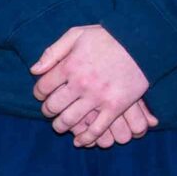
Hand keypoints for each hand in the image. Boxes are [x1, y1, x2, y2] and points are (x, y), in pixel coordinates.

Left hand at [31, 25, 150, 145]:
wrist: (142, 43)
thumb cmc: (108, 37)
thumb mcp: (77, 34)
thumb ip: (53, 52)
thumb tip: (34, 70)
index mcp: (69, 66)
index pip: (43, 87)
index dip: (39, 93)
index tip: (41, 95)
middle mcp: (80, 83)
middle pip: (53, 105)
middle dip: (47, 111)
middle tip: (49, 112)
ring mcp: (97, 97)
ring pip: (70, 119)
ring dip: (61, 126)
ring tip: (60, 126)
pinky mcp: (115, 107)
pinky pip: (96, 129)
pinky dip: (85, 138)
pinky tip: (79, 141)